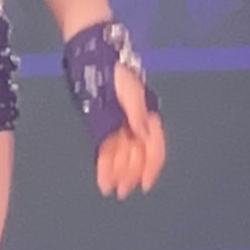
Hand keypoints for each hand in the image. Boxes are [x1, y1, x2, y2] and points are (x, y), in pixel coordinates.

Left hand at [92, 70, 167, 201]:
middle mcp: (135, 125)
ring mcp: (119, 126)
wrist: (94, 58)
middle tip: (123, 191)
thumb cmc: (116, 71)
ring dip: (118, 173)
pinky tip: (103, 178)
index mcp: (147, 116)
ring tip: (112, 189)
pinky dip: (105, 165)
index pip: (154, 148)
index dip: (151, 167)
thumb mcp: (130, 91)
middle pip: (136, 156)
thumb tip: (143, 134)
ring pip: (122, 156)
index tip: (145, 184)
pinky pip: (106, 150)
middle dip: (130, 174)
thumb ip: (137, 114)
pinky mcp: (103, 125)